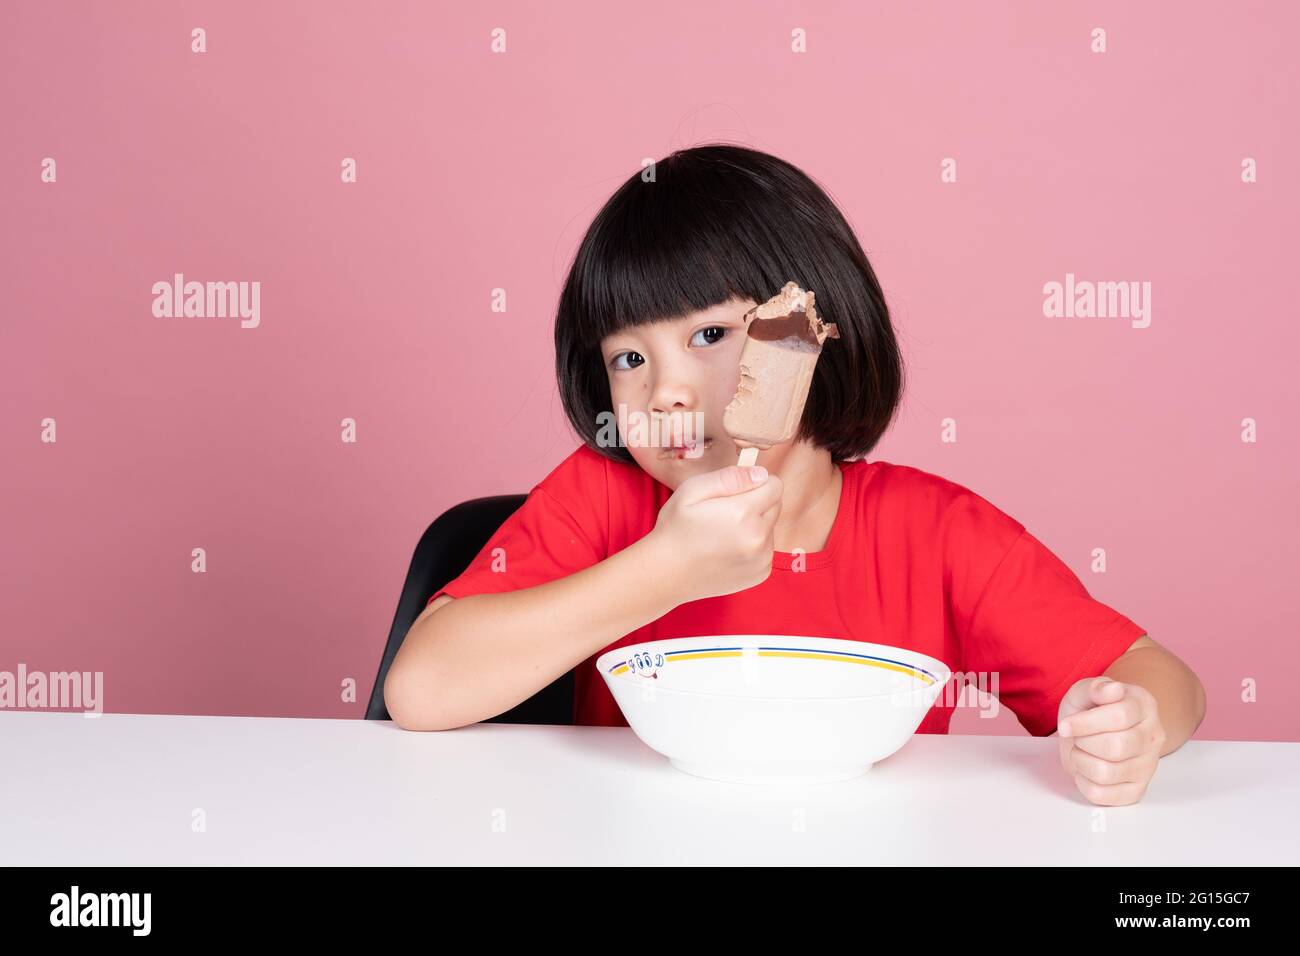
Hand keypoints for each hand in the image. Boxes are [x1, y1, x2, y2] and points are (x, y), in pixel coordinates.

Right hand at [648, 464, 782, 603]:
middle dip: (757, 503)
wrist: (667, 574)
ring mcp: (762, 559)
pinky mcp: (761, 573)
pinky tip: (728, 549)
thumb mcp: (692, 491)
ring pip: (771, 527)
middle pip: (776, 505)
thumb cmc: (675, 528)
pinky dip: (753, 545)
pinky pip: (767, 548)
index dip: (755, 483)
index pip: (775, 485)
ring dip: (755, 525)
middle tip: (725, 512)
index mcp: (743, 513)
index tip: (735, 492)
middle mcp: (758, 538)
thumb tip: (761, 474)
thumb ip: (730, 477)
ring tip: (724, 533)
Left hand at [1057, 676, 1165, 805]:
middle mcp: (1154, 736)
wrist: (1093, 732)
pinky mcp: (1136, 790)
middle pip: (1115, 747)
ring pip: (1107, 773)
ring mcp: (1148, 766)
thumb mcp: (1084, 691)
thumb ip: (1095, 687)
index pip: (1119, 717)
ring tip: (1082, 751)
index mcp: (1144, 706)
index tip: (1065, 725)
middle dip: (1084, 742)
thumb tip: (1112, 689)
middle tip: (1078, 737)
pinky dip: (1084, 783)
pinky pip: (1103, 795)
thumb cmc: (1090, 710)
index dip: (1085, 723)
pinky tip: (1086, 769)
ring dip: (1082, 762)